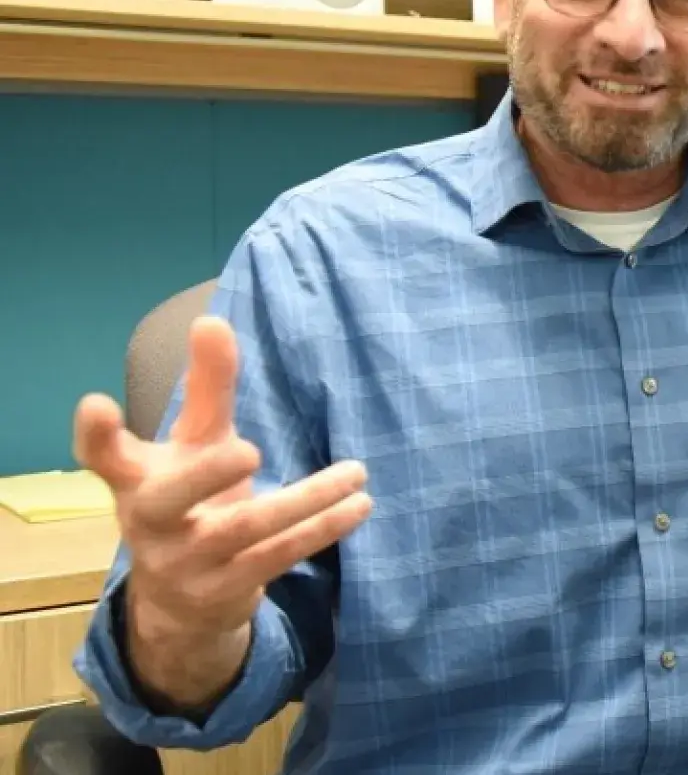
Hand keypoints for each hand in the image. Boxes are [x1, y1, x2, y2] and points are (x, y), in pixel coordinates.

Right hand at [73, 316, 371, 707]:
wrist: (182, 601)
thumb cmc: (191, 500)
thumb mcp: (195, 443)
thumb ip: (206, 388)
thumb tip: (212, 320)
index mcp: (135, 480)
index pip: (102, 456)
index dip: (95, 434)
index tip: (96, 403)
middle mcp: (149, 523)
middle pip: (165, 501)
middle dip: (205, 474)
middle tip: (250, 450)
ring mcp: (184, 563)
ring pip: (244, 529)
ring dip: (306, 500)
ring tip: (355, 471)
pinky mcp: (224, 591)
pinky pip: (277, 557)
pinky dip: (320, 529)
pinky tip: (359, 504)